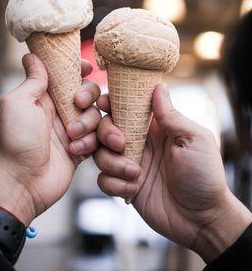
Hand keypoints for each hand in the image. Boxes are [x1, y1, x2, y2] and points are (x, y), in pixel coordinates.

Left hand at [0, 54, 100, 224]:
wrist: (23, 182)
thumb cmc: (17, 141)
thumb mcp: (19, 103)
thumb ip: (32, 80)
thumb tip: (32, 55)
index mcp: (43, 96)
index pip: (65, 74)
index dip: (77, 67)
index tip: (86, 66)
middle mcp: (59, 110)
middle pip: (87, 92)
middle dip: (87, 95)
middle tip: (78, 103)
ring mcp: (71, 129)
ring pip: (95, 115)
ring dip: (86, 124)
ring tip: (71, 137)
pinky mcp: (81, 147)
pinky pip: (97, 137)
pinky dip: (88, 142)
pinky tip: (74, 151)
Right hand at [94, 84, 251, 262]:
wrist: (202, 219)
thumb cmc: (204, 175)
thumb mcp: (194, 140)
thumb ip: (171, 116)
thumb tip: (158, 87)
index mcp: (155, 127)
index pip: (127, 107)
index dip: (111, 101)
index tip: (103, 102)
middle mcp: (139, 142)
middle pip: (106, 127)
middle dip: (106, 133)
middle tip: (120, 144)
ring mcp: (129, 164)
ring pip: (101, 154)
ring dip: (113, 163)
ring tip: (136, 174)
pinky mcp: (123, 186)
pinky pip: (103, 180)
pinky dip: (114, 184)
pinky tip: (134, 190)